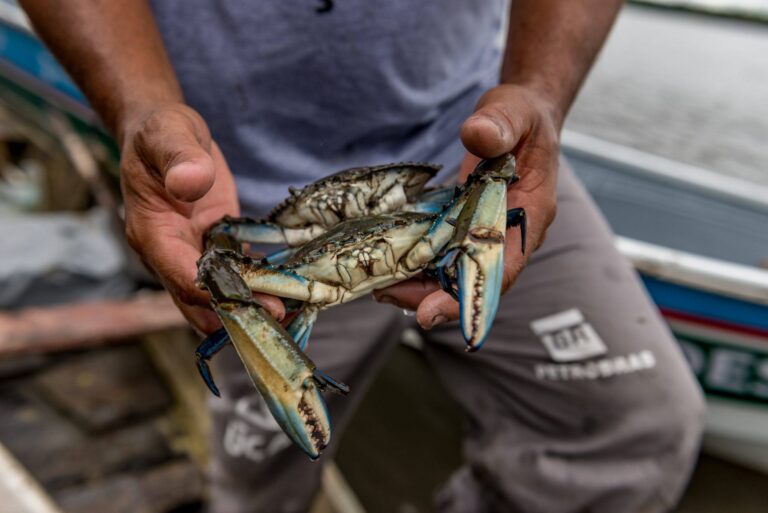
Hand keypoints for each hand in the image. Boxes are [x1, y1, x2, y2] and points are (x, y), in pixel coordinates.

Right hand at [119, 103, 284, 333]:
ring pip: (217, 296)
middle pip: (199, 302)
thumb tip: (192, 182)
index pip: (184, 277)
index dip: (220, 295)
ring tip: (292, 314)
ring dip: (250, 308)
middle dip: (237, 315)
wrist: (165, 134)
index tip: (257, 303)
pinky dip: (258, 286)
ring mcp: (192, 254)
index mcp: (153, 234)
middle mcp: (170, 254)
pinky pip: (234, 275)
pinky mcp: (214, 247)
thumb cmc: (160, 133)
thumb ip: (180, 159)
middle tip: (281, 320)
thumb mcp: (169, 135)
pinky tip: (289, 291)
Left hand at [374, 84, 558, 329]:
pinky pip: (443, 252)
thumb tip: (476, 135)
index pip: (503, 265)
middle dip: (432, 295)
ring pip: (455, 271)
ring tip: (379, 285)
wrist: (522, 117)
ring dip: (420, 283)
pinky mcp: (466, 225)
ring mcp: (486, 231)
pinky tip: (388, 262)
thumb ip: (499, 123)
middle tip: (386, 295)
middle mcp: (509, 233)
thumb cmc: (524, 116)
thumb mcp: (514, 111)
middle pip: (473, 279)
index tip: (432, 312)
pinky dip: (418, 260)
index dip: (469, 293)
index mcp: (531, 212)